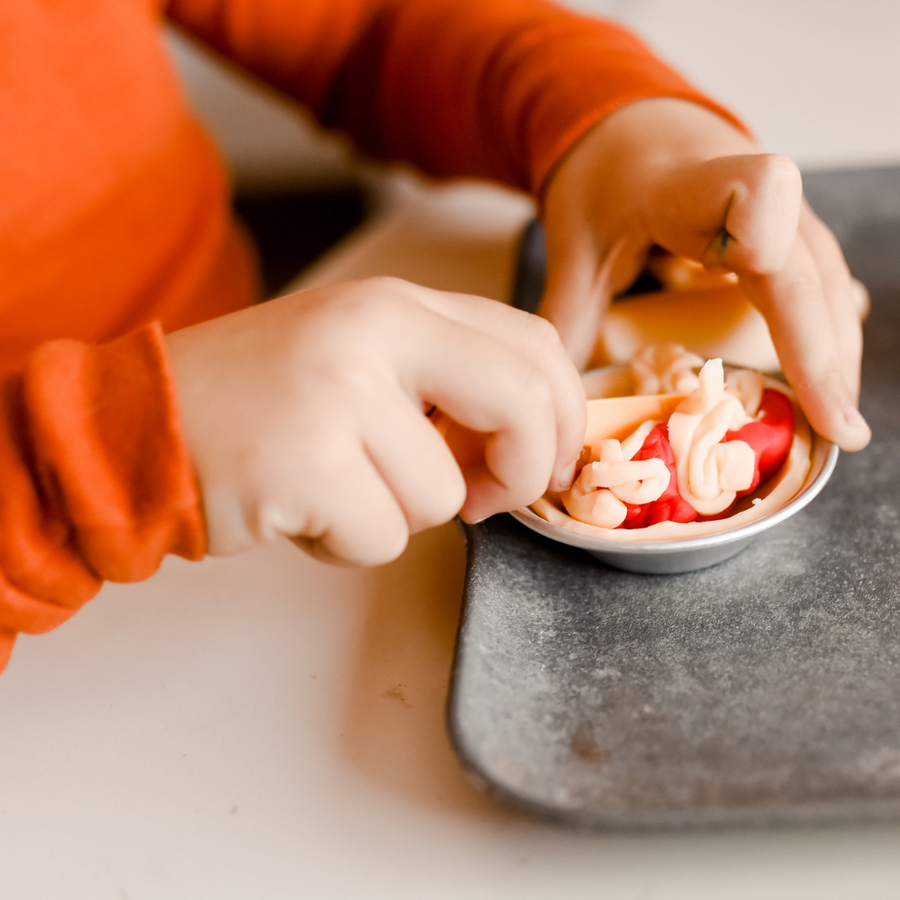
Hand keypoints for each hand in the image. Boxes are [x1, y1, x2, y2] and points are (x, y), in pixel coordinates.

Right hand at [166, 277, 584, 564]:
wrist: (134, 424)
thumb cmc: (258, 403)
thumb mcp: (358, 361)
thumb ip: (444, 384)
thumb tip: (530, 442)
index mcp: (394, 304)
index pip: (534, 343)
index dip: (563, 414)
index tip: (549, 460)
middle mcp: (371, 333)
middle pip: (522, 403)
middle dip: (525, 471)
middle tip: (488, 497)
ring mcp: (336, 395)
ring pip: (442, 497)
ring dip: (397, 515)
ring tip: (334, 489)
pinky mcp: (304, 464)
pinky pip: (381, 539)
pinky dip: (347, 544)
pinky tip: (299, 513)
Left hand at [540, 98, 870, 451]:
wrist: (632, 129)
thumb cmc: (605, 182)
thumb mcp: (576, 247)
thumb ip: (568, 317)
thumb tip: (556, 402)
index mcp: (687, 186)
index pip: (751, 191)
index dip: (763, 227)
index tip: (759, 273)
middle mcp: (753, 190)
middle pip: (804, 266)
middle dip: (820, 348)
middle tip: (837, 427)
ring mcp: (781, 210)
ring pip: (825, 282)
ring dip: (836, 353)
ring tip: (839, 424)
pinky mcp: (790, 233)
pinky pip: (821, 285)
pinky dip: (827, 336)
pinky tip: (830, 383)